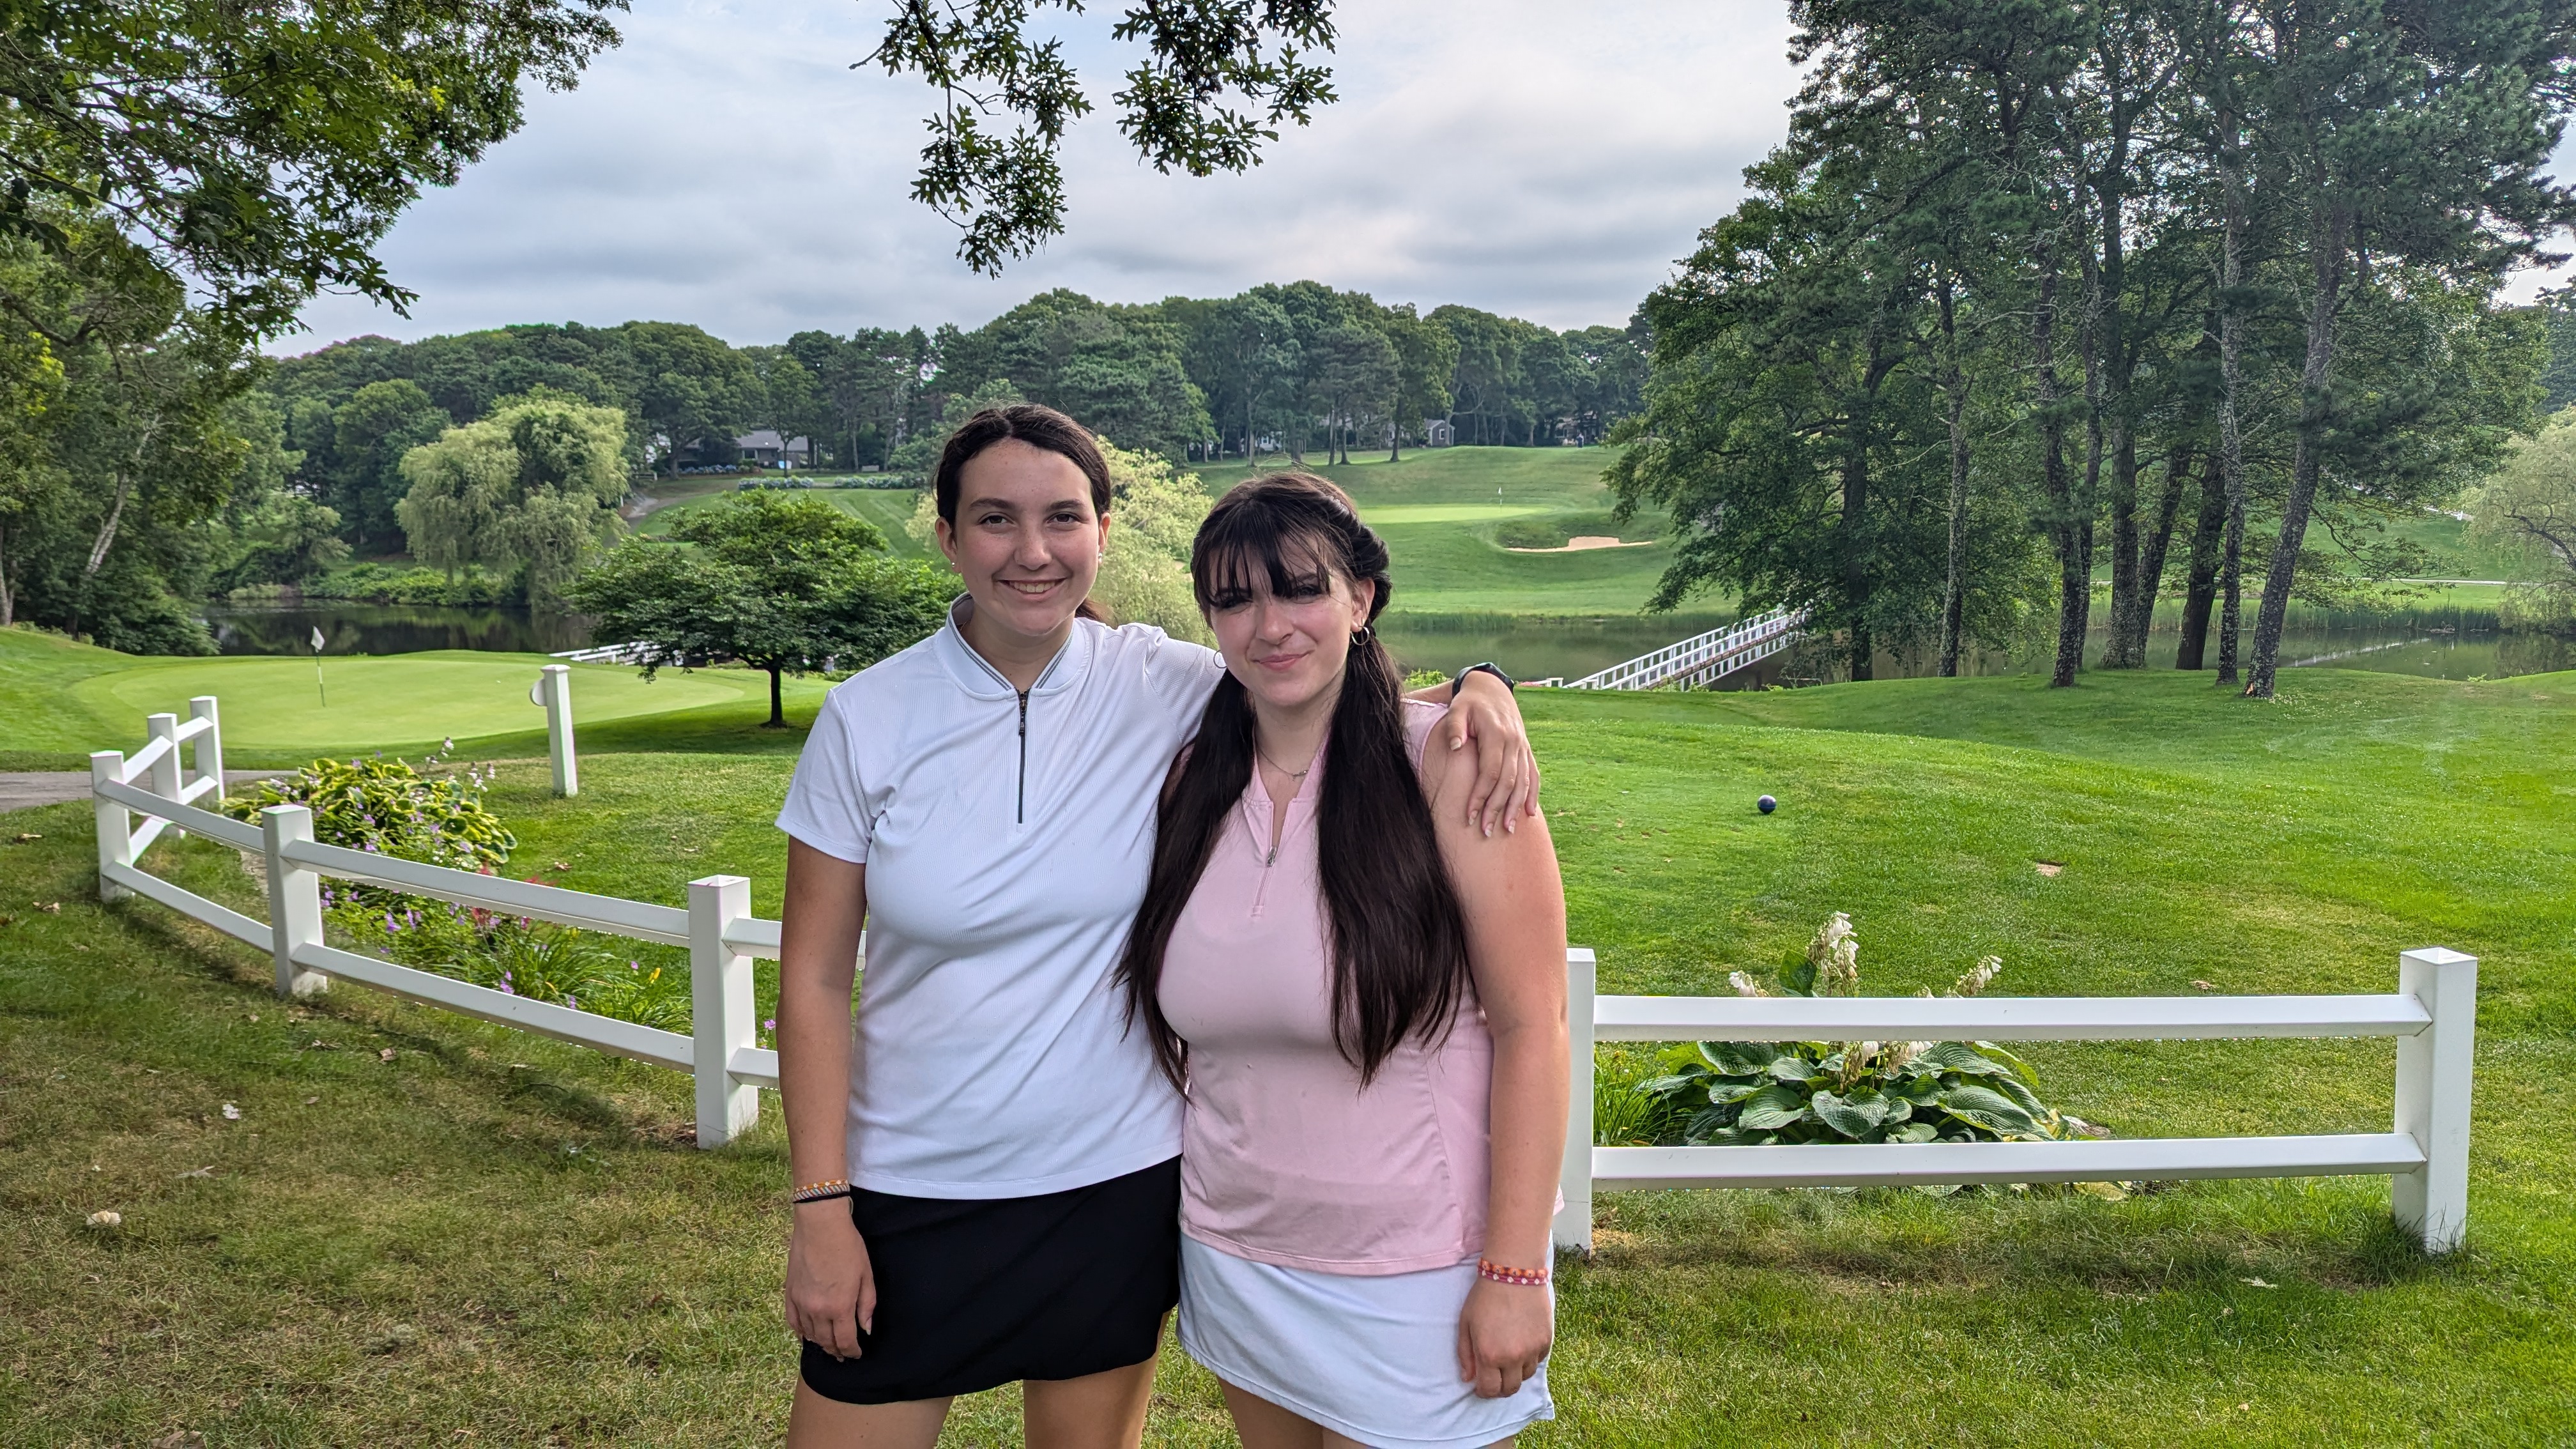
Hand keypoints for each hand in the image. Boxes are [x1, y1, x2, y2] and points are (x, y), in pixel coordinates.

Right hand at [786, 1200, 875, 1358]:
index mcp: (840, 1307)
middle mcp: (818, 1310)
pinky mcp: (789, 1294)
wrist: (820, 1225)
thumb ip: (866, 1305)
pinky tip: (806, 1336)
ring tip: (827, 1347)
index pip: (845, 1341)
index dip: (852, 1351)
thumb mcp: (866, 1275)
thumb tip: (866, 1328)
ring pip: (809, 1335)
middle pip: (826, 1342)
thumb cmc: (848, 1247)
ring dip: (819, 1343)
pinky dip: (800, 1332)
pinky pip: (793, 1322)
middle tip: (843, 1355)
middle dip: (836, 1351)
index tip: (857, 1354)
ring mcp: (801, 1303)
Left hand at [1443, 671, 1540, 836]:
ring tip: (1507, 830)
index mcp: (1496, 734)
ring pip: (1523, 782)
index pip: (1489, 772)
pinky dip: (1532, 794)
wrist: (1491, 689)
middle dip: (1496, 808)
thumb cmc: (1469, 702)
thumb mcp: (1457, 708)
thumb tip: (1455, 747)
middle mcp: (1513, 742)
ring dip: (1515, 807)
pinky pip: (1533, 775)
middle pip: (1507, 782)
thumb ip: (1455, 726)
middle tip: (1485, 831)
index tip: (1469, 816)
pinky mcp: (1526, 750)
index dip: (1480, 796)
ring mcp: (1522, 747)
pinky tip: (1529, 814)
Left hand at [1456, 1275, 1551, 1398]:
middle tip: (1495, 1376)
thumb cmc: (1484, 1296)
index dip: (1483, 1392)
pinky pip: (1539, 1360)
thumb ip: (1465, 1354)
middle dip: (1500, 1387)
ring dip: (1516, 1372)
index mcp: (1489, 1355)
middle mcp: (1513, 1357)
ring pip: (1526, 1376)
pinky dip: (1530, 1358)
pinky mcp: (1546, 1340)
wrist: (1514, 1271)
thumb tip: (1468, 1378)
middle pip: (1510, 1389)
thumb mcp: (1465, 1323)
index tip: (1481, 1386)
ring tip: (1508, 1357)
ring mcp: (1532, 1350)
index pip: (1489, 1390)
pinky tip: (1522, 1344)